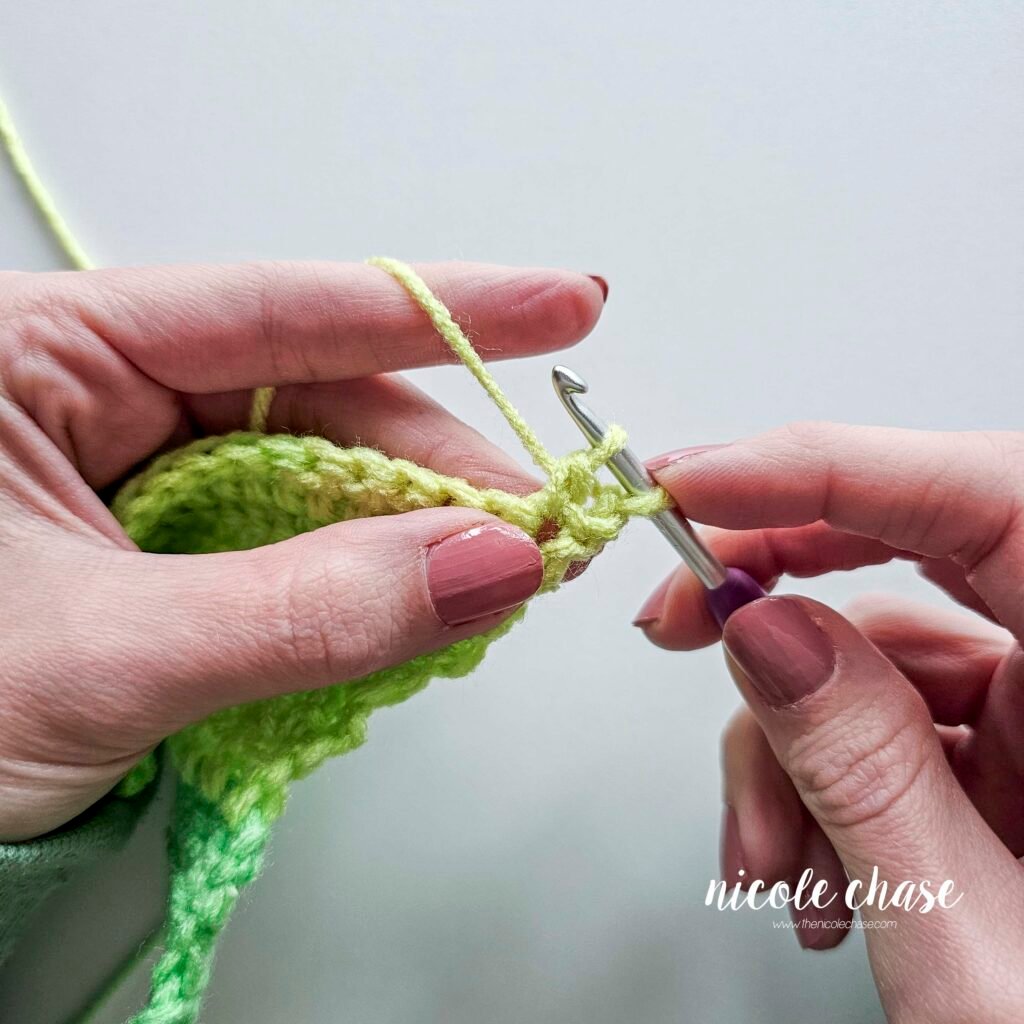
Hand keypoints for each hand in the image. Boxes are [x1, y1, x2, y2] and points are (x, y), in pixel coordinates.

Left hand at [0, 261, 604, 841]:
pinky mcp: (163, 547)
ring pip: (313, 476)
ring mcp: (133, 474)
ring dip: (412, 529)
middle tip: (541, 524)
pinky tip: (425, 596)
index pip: (273, 311)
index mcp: (38, 358)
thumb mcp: (108, 657)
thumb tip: (489, 563)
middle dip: (437, 466)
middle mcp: (91, 398)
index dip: (436, 312)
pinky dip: (364, 575)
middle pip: (315, 401)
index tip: (564, 307)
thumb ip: (309, 608)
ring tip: (501, 570)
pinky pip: (292, 539)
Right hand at [636, 423, 1023, 1021]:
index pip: (979, 498)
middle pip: (913, 547)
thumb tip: (761, 631)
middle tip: (678, 616)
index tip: (697, 486)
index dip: (823, 469)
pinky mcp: (999, 749)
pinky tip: (804, 867)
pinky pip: (875, 717)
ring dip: (783, 745)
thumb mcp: (970, 942)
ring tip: (768, 858)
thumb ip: (864, 773)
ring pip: (868, 653)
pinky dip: (811, 779)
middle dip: (774, 583)